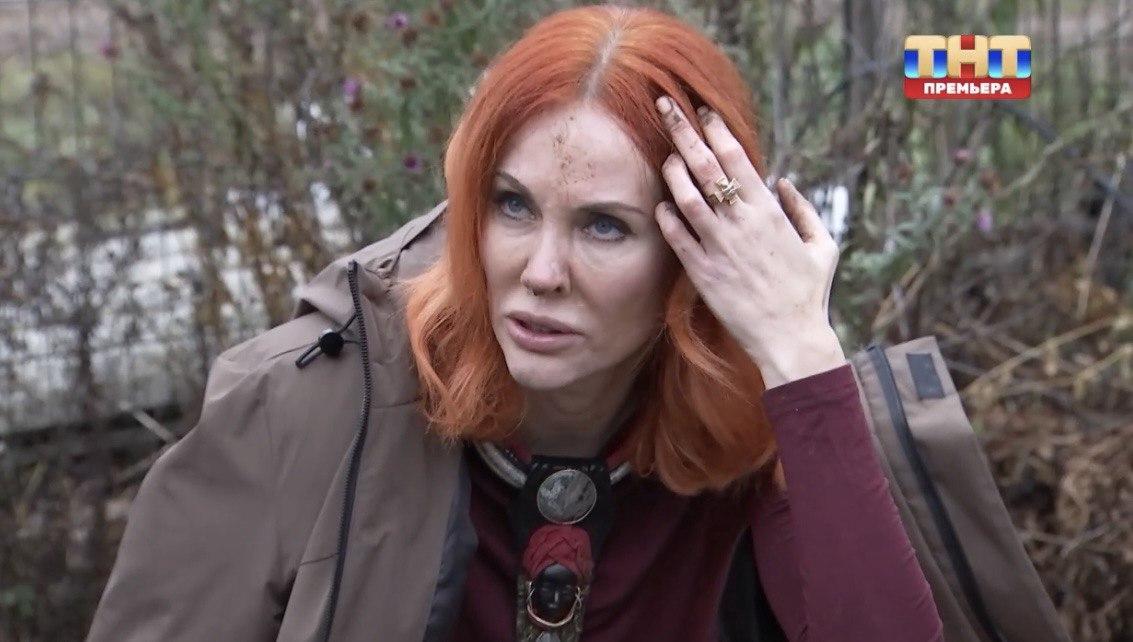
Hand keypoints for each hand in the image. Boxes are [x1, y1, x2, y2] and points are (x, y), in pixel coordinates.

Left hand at [653, 95, 842, 381]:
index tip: (702, 111)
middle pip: (705, 166)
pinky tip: (660, 204)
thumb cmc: (809, 294)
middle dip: (683, 132)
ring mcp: (719, 247)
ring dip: (672, 171)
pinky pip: (678, 237)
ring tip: (664, 154)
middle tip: (665, 107)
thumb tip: (785, 182)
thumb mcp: (823, 247)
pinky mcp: (703, 273)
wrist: (790, 339)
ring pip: (686, 197)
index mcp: (769, 211)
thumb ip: (805, 211)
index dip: (715, 130)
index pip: (736, 157)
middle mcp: (741, 223)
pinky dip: (667, 217)